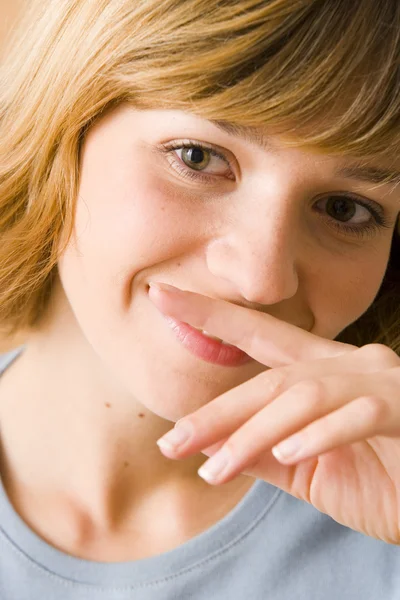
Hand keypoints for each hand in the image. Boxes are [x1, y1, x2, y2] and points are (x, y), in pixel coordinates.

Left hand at [149, 283, 399, 543]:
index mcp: (326, 372)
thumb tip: (210, 445)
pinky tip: (287, 453)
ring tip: (216, 469)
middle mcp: (351, 364)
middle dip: (218, 410)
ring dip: (256, 432)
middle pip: (272, 378)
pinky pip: (357, 413)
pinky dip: (320, 433)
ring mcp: (380, 381)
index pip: (260, 338)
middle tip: (172, 441)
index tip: (160, 296)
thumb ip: (266, 455)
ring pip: (303, 394)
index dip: (211, 315)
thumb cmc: (385, 481)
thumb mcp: (312, 472)